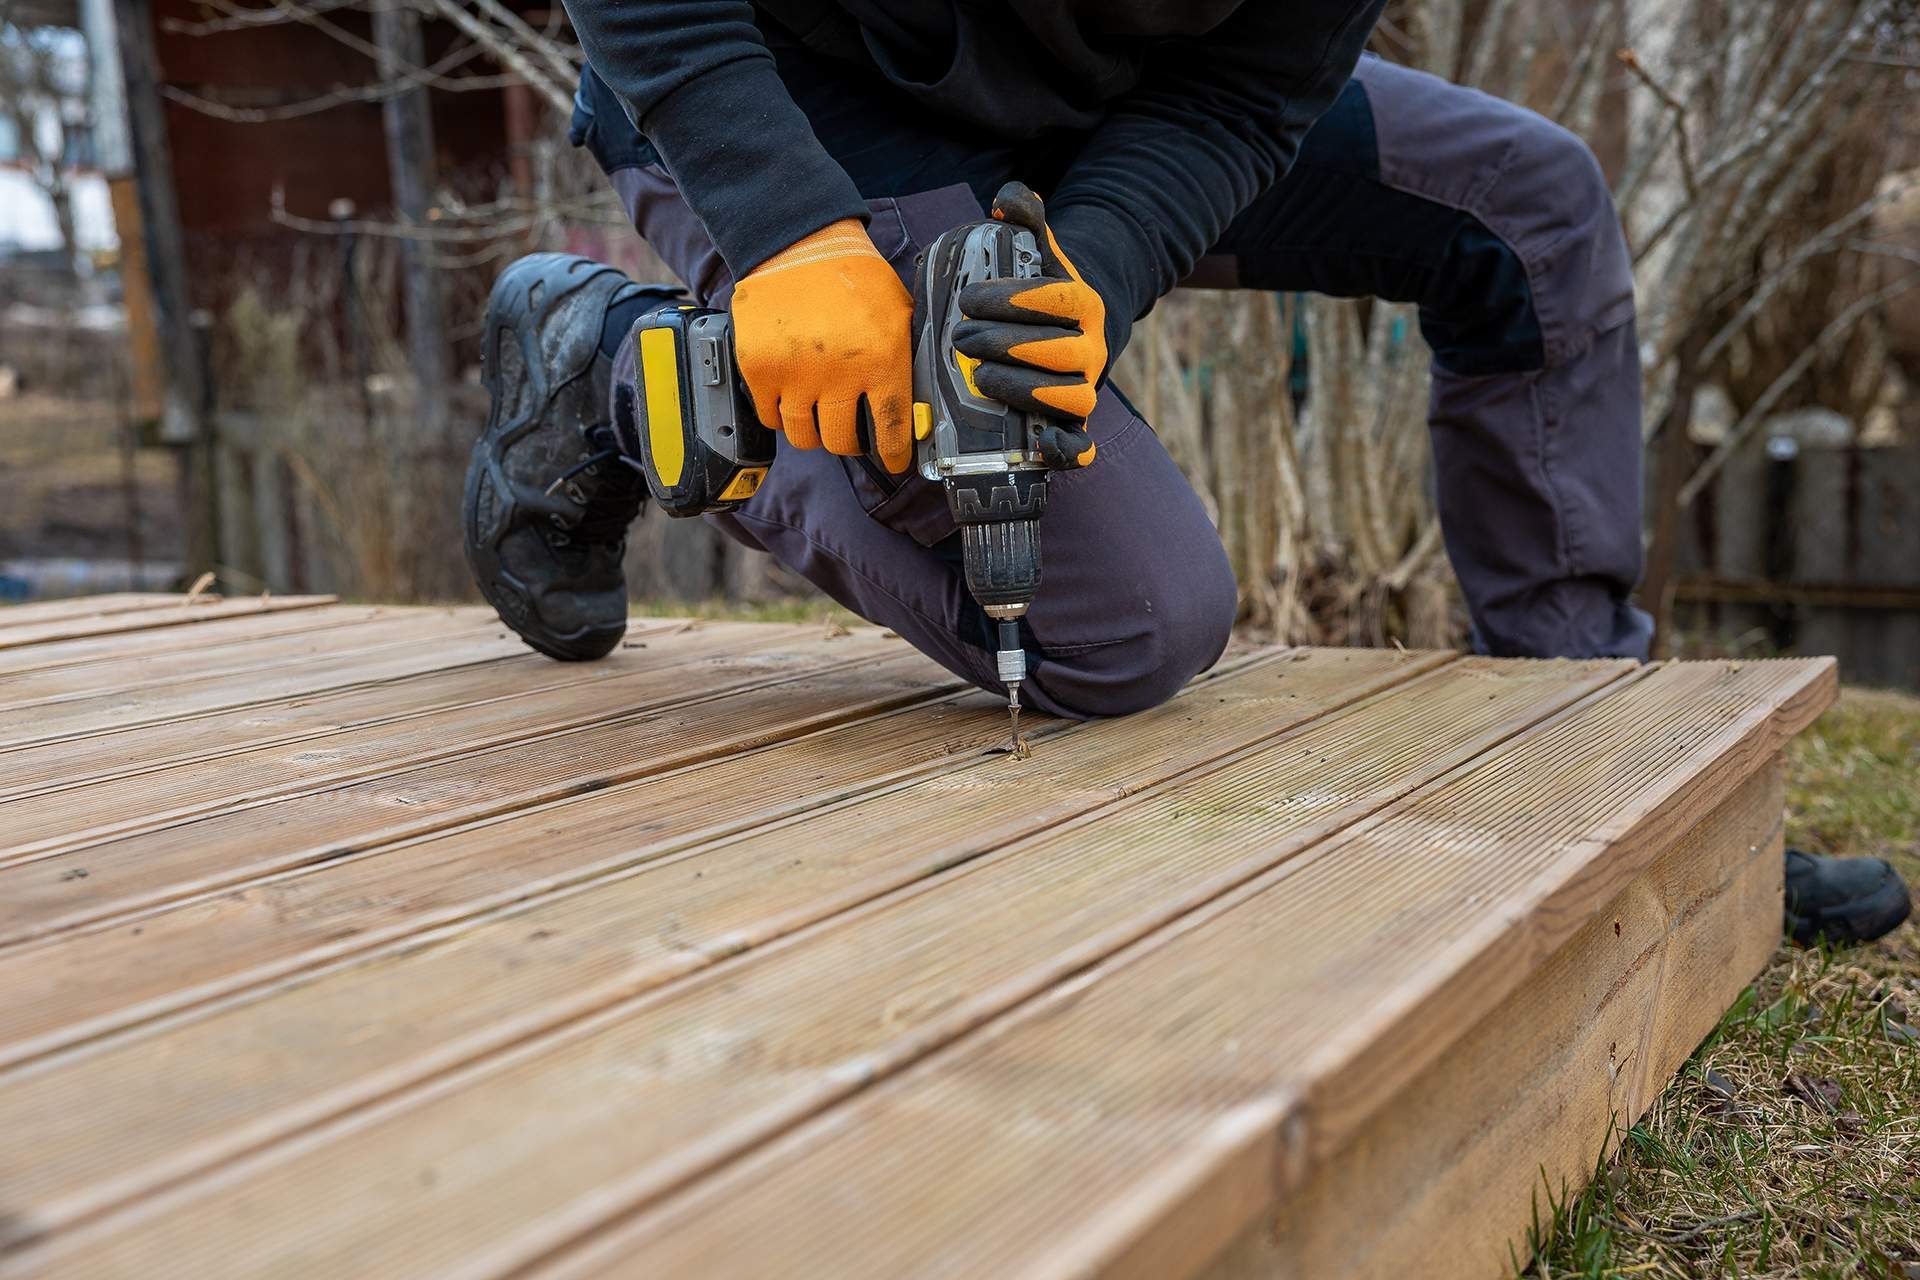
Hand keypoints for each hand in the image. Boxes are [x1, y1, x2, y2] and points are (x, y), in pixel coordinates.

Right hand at [731, 218, 914, 472]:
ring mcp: (794, 375)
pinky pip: (769, 417)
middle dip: (849, 442)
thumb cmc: (854, 277)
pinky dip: (780, 414)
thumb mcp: (898, 312)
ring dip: (813, 431)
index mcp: (881, 359)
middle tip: (850, 432)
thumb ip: (905, 358)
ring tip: (818, 414)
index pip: (892, 430)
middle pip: (841, 441)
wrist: (798, 244)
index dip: (894, 455)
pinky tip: (790, 397)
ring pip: (803, 435)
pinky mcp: (759, 370)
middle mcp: (838, 374)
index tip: (894, 462)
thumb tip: (918, 405)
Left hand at [951, 181, 1107, 468]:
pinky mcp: (1074, 426)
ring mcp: (1085, 390)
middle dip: (1007, 344)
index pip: (1056, 300)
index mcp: (1084, 305)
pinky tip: (1043, 445)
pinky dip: (1067, 449)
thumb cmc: (1041, 296)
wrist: (1068, 335)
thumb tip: (1008, 197)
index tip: (968, 297)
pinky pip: (1081, 445)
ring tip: (978, 377)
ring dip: (1024, 389)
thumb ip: (1026, 222)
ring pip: (1069, 396)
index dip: (1014, 299)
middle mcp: (1092, 350)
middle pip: (1058, 350)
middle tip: (960, 337)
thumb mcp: (1038, 256)